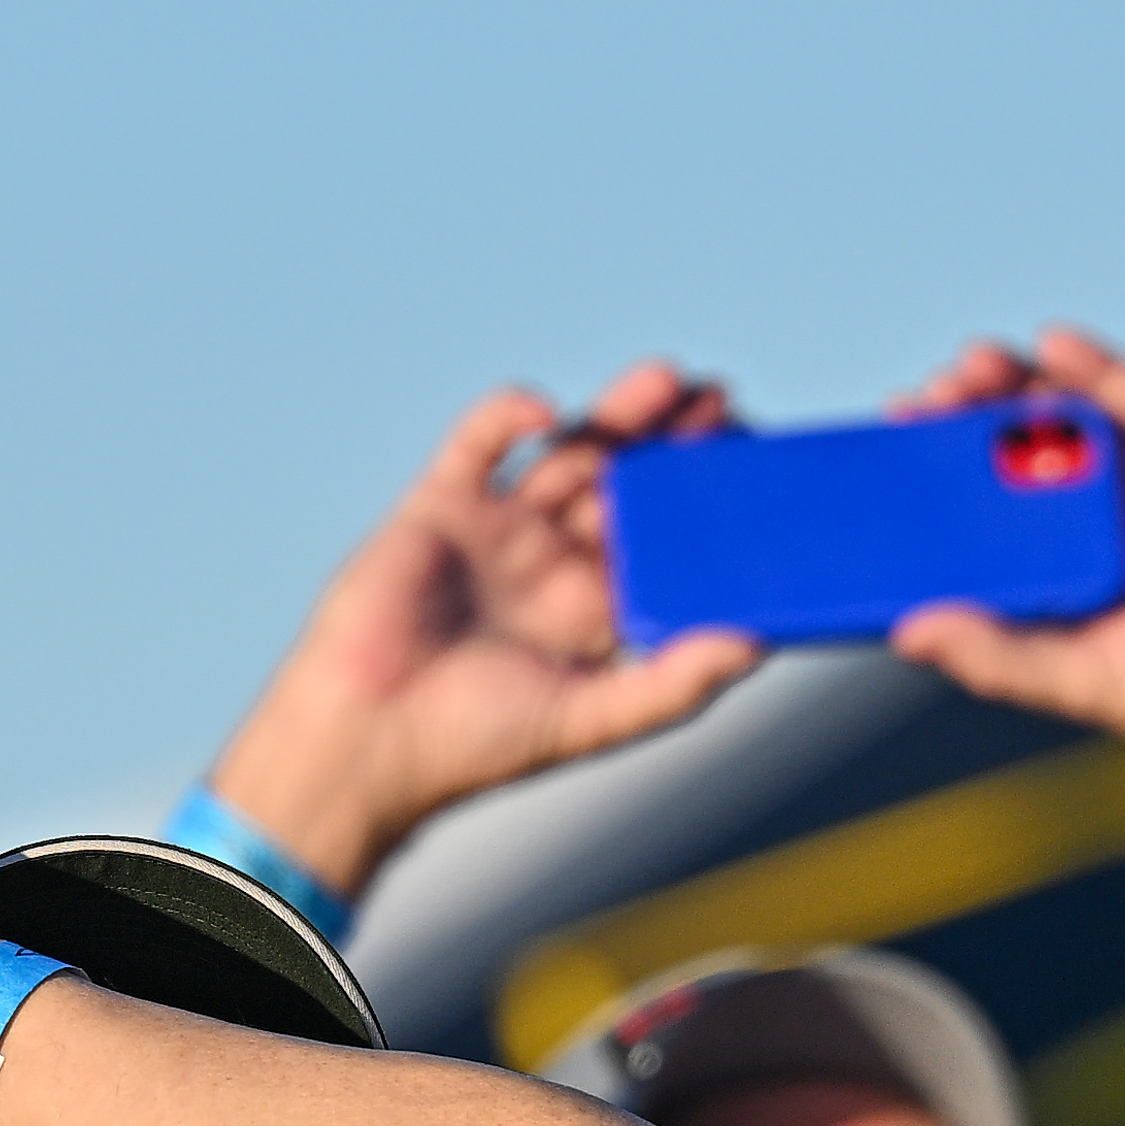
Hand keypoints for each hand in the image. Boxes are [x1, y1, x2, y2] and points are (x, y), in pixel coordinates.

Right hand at [199, 368, 761, 897]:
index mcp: (593, 610)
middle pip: (624, 481)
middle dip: (670, 439)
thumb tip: (758, 642)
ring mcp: (496, 529)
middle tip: (720, 398)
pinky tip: (546, 411)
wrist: (366, 739)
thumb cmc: (476, 744)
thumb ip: (675, 681)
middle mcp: (550, 563)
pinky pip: (480, 441)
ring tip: (666, 382)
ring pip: (566, 451)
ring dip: (615, 415)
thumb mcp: (594, 717)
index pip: (664, 536)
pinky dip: (511, 414)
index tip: (748, 460)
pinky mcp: (440, 504)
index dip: (704, 498)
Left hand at [879, 326, 1124, 811]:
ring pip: (1062, 419)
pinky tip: (1054, 344)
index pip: (975, 525)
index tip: (883, 458)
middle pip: (1007, 459)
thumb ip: (999, 655)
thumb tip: (907, 631)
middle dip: (961, 424)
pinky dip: (1094, 368)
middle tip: (921, 402)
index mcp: (1053, 582)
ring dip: (1012, 386)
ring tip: (971, 368)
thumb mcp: (1084, 679)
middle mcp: (1088, 528)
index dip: (929, 489)